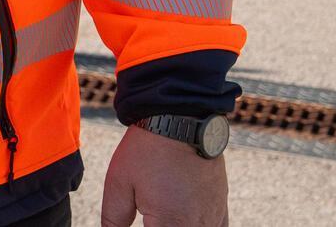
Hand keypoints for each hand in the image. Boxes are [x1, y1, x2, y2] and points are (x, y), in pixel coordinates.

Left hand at [99, 122, 227, 226]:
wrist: (181, 119)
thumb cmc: (147, 150)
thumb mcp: (119, 183)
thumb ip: (113, 219)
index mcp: (170, 224)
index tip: (136, 221)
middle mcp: (196, 225)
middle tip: (147, 216)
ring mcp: (212, 217)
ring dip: (177, 226)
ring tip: (163, 217)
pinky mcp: (222, 207)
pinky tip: (182, 221)